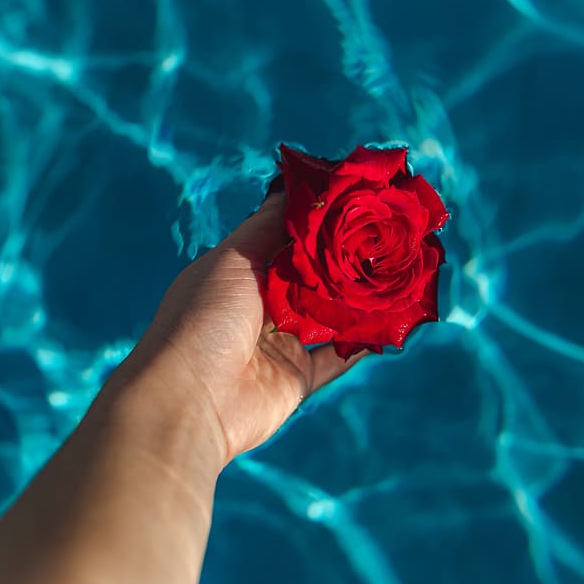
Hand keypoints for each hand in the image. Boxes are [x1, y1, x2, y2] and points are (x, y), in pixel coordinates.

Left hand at [112, 191, 363, 465]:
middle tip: (384, 236)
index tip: (355, 202)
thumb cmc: (203, 319)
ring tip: (393, 274)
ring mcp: (278, 343)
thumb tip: (299, 183)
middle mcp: (259, 306)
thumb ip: (271, 224)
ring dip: (356, 301)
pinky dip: (360, 344)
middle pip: (310, 278)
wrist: (190, 400)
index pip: (284, 239)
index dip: (317, 223)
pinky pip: (336, 358)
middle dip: (343, 261)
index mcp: (239, 272)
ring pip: (327, 317)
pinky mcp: (296, 377)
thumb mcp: (234, 258)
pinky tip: (388, 324)